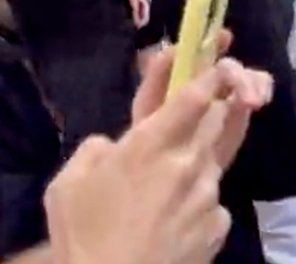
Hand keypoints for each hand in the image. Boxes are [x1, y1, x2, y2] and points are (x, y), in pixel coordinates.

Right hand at [44, 51, 270, 263]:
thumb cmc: (84, 234)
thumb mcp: (69, 181)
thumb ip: (96, 150)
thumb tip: (114, 147)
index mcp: (150, 145)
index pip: (192, 97)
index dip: (210, 74)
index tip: (221, 60)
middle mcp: (188, 164)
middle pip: (218, 120)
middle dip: (223, 101)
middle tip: (227, 89)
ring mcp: (208, 197)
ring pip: (214, 161)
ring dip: (201, 155)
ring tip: (172, 174)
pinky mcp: (218, 229)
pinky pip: (212, 201)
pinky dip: (198, 198)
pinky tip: (175, 215)